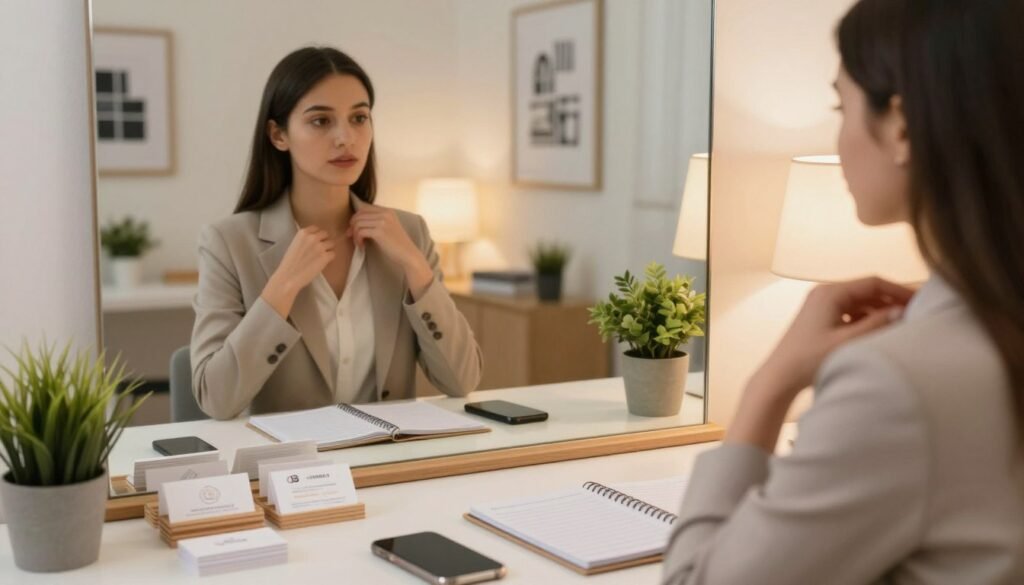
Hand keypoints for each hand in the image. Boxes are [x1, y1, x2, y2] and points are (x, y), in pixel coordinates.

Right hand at [261, 226, 335, 317]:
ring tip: (321, 258)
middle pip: (326, 235)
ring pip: (332, 244)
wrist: (288, 277)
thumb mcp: (294, 245)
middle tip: (319, 251)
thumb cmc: (289, 264)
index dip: (317, 236)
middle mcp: (313, 237)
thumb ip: (304, 240)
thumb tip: (314, 239)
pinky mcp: (325, 257)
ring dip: (328, 250)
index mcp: (303, 233)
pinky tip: (322, 263)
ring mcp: (320, 246)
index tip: (315, 242)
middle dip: (324, 241)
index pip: (317, 228)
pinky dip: (329, 258)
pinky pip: (333, 254)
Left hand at [347, 206, 433, 298]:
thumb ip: (377, 221)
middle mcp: (385, 213)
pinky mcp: (380, 232)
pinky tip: (362, 246)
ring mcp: (383, 222)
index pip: (364, 208)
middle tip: (352, 237)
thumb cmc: (397, 245)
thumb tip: (356, 221)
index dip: (356, 218)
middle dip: (352, 226)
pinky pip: (360, 232)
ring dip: (355, 234)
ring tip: (359, 243)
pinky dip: (358, 240)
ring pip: (358, 223)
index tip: (354, 230)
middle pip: (359, 215)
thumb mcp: (388, 228)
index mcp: (387, 211)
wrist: (408, 255)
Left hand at [755, 277, 914, 401]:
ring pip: (858, 302)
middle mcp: (824, 293)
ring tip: (900, 323)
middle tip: (915, 312)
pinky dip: (865, 319)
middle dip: (890, 300)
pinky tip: (878, 332)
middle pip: (866, 290)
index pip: (872, 282)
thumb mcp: (848, 342)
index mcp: (830, 292)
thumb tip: (901, 310)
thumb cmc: (809, 360)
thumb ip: (876, 324)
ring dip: (878, 311)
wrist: (779, 377)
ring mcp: (820, 305)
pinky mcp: (819, 318)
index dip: (898, 290)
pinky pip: (849, 312)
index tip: (920, 300)